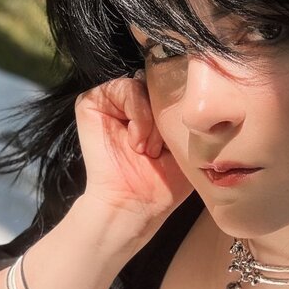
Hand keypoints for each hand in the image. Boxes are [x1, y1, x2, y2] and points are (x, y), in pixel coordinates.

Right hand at [75, 70, 192, 230]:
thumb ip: (188, 115)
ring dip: (150, 122)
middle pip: (157, 85)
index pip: (170, 87)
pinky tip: (135, 143)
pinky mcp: (91, 102)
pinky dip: (138, 116)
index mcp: (151, 110)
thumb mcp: (185, 143)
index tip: (178, 141)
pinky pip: (125, 88)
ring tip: (147, 150)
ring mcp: (111, 100)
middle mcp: (131, 102)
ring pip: (142, 86)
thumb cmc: (163, 181)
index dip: (179, 108)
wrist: (135, 203)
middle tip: (160, 151)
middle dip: (164, 117)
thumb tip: (197, 88)